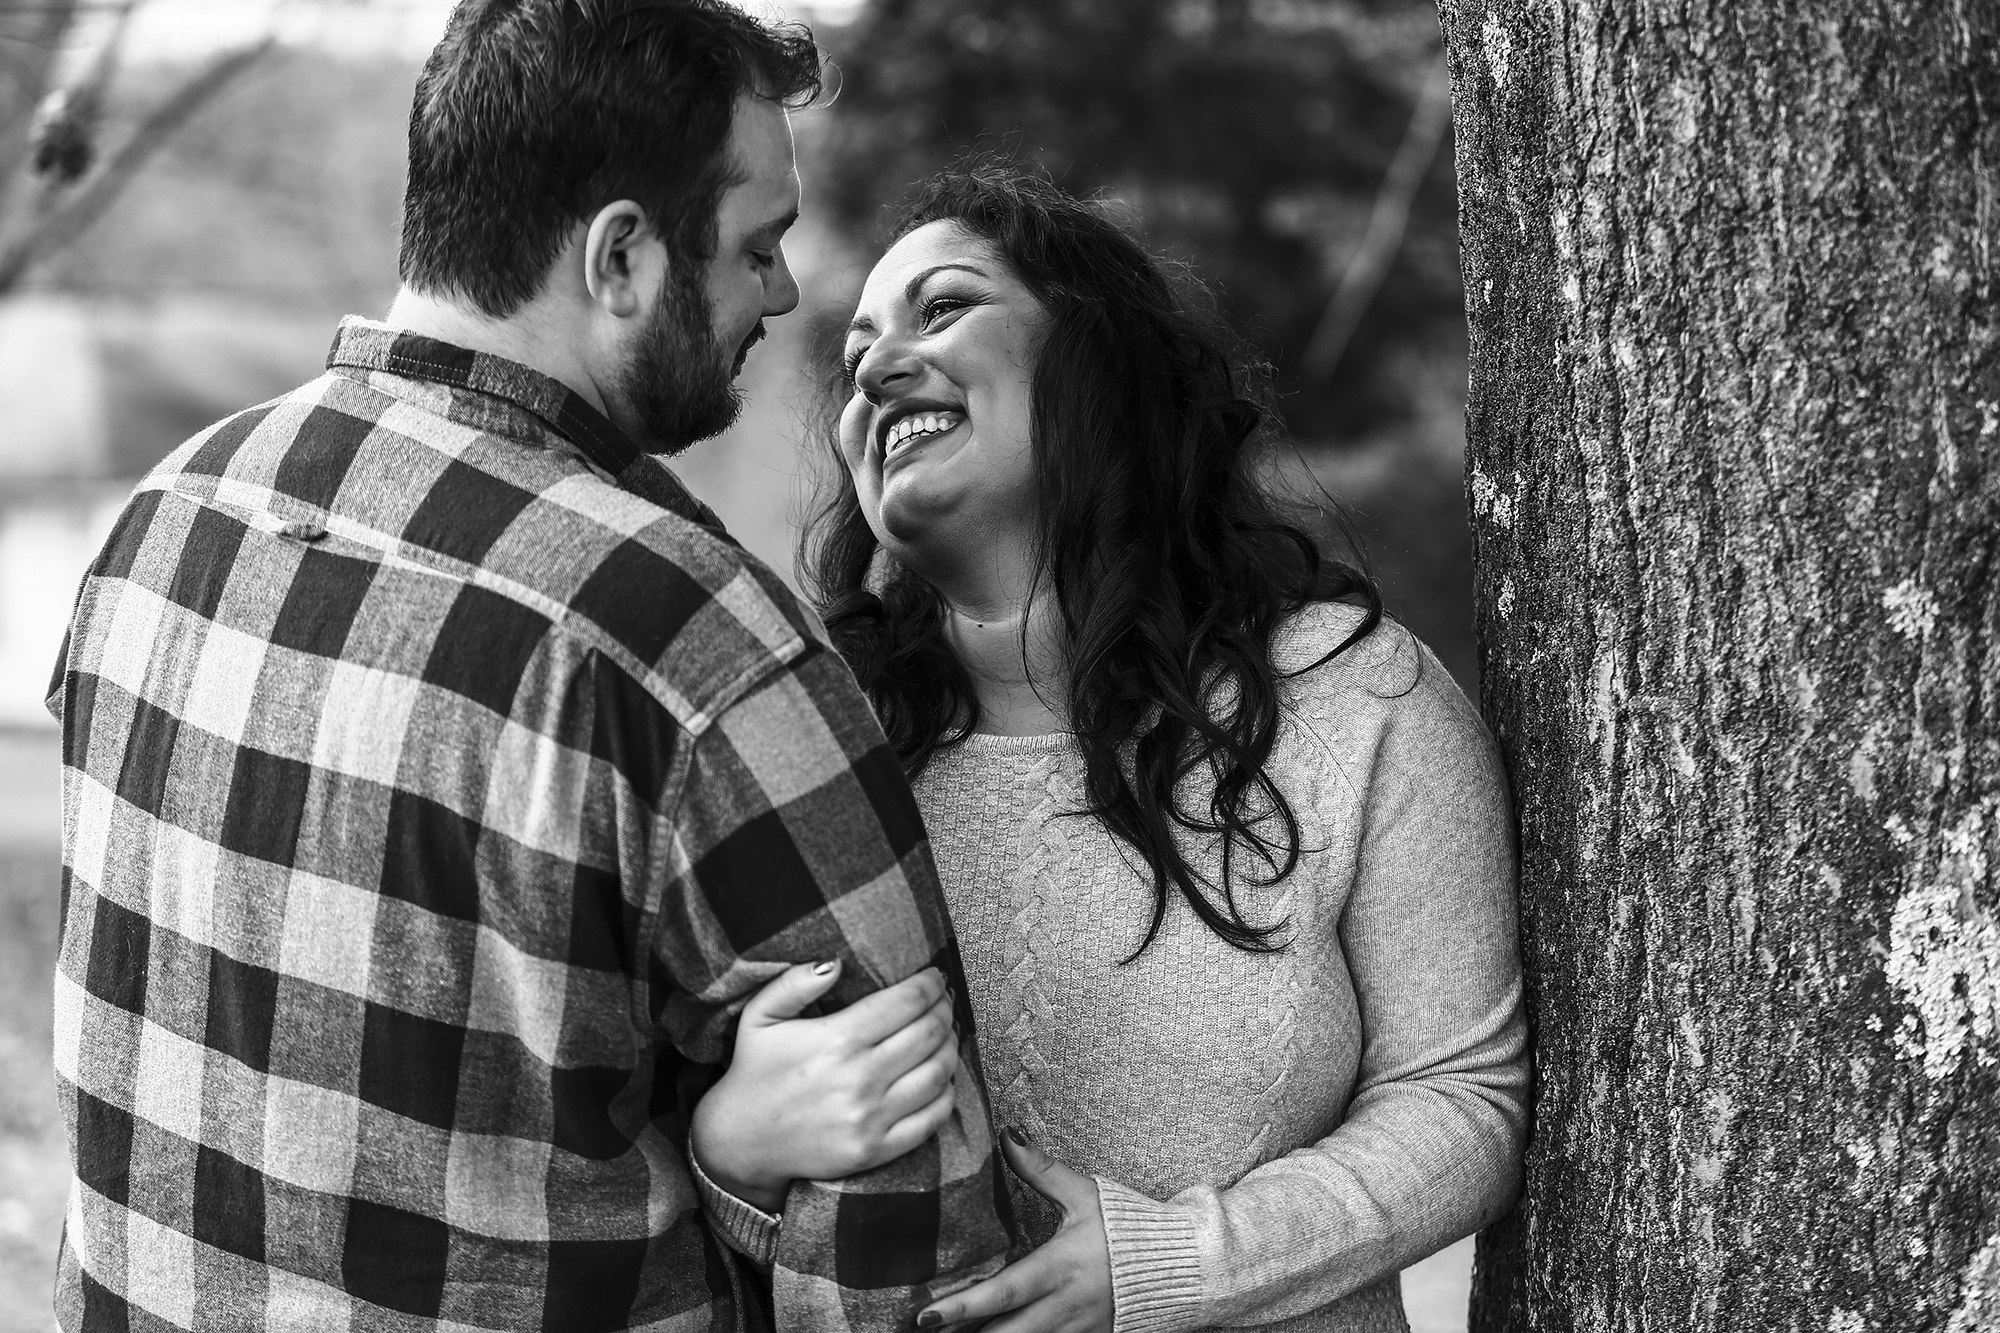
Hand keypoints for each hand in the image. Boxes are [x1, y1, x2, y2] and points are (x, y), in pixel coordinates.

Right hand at [690, 960, 959, 1210]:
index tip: (934, 977)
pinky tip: (940, 1077)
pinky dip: (947, 1092)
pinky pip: (933, 1117)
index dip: (930, 984)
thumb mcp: (759, 1017)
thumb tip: (836, 961)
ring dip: (951, 1047)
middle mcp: (859, 1078)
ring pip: (939, 1072)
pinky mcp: (876, 1150)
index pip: (907, 1002)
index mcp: (836, 1040)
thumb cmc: (755, 1072)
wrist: (740, 1143)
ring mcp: (870, 1118)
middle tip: (943, 1001)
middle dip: (945, 1009)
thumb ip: (794, 982)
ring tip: (945, 1034)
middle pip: (930, 1033)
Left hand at [918, 1130, 1112, 1332]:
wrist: (1183, 1267)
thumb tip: (1007, 1135)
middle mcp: (1064, 1306)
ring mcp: (1076, 1331)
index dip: (963, 1306)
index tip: (926, 1314)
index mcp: (1060, 1268)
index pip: (1004, 1292)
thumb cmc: (1131, 1228)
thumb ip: (1042, 1170)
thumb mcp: (1086, 1195)